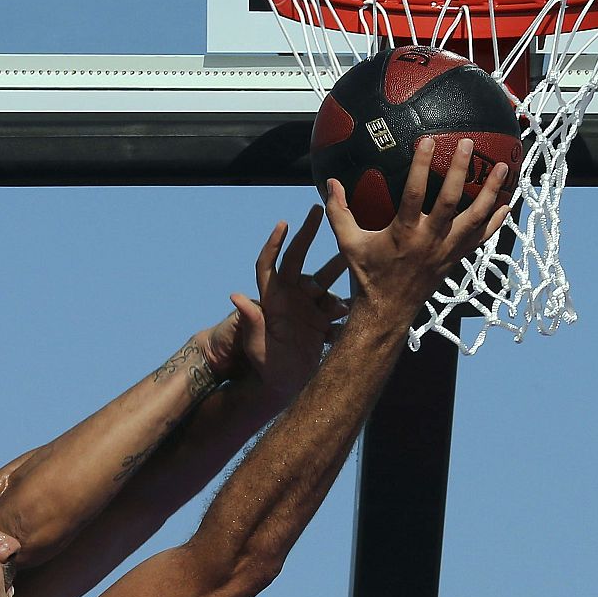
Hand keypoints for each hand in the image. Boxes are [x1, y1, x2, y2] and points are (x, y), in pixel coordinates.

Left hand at [228, 205, 348, 405]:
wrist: (284, 386)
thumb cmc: (265, 366)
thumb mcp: (257, 344)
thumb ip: (251, 320)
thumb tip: (235, 296)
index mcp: (271, 298)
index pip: (269, 264)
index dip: (274, 244)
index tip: (284, 223)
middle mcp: (288, 296)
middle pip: (298, 258)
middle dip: (308, 234)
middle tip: (321, 210)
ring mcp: (306, 306)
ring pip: (325, 278)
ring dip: (340, 265)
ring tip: (357, 250)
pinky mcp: (322, 318)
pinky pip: (337, 303)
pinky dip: (348, 301)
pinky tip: (362, 299)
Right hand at [325, 137, 511, 324]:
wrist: (388, 309)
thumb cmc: (368, 274)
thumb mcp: (348, 243)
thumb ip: (339, 211)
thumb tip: (330, 182)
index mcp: (403, 232)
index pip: (414, 193)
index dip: (421, 166)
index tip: (427, 141)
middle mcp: (429, 239)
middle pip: (450, 200)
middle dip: (459, 170)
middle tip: (466, 143)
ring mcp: (447, 249)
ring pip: (475, 217)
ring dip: (490, 191)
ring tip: (501, 167)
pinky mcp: (456, 258)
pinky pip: (482, 238)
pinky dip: (496, 221)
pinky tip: (507, 204)